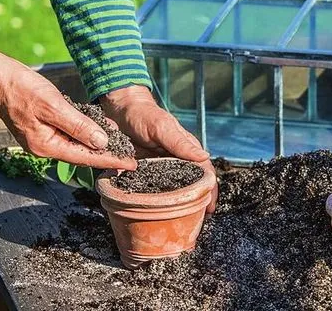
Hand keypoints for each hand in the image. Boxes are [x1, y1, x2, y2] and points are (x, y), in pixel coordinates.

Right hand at [0, 42, 135, 169]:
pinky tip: (102, 127)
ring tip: (122, 144)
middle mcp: (47, 146)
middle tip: (131, 157)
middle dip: (108, 155)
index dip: (111, 160)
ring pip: (79, 143)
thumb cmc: (21, 89)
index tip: (130, 164)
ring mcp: (45, 137)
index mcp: (48, 146)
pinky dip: (88, 130)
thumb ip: (79, 126)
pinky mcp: (46, 127)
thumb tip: (102, 142)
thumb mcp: (53, 107)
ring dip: (100, 143)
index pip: (86, 158)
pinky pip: (72, 133)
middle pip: (83, 154)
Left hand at [100, 85, 217, 213]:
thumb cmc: (144, 115)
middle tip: (198, 221)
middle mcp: (179, 160)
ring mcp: (164, 166)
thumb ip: (180, 143)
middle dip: (199, 201)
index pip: (205, 172)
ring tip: (185, 220)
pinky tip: (163, 211)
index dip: (209, 190)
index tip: (209, 208)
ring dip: (183, 203)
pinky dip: (164, 199)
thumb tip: (204, 157)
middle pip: (194, 183)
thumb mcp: (162, 128)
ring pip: (178, 187)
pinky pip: (159, 187)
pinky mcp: (149, 170)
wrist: (122, 110)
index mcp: (187, 149)